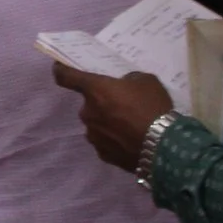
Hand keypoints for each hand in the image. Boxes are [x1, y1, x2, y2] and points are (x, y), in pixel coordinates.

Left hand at [52, 65, 175, 172]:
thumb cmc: (152, 107)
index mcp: (95, 90)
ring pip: (97, 124)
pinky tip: (131, 141)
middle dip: (103, 103)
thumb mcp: (146, 81)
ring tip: (132, 127)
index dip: (61, 70)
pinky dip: (114, 140)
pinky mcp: (102, 154)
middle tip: (125, 106)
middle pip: (90, 104)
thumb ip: (128, 80)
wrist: (163, 146)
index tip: (60, 68)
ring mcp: (92, 135)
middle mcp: (87, 112)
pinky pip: (105, 141)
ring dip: (108, 123)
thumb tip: (123, 86)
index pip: (65, 76)